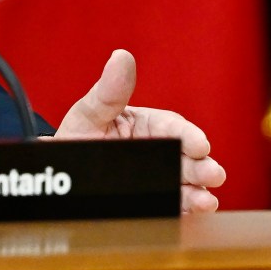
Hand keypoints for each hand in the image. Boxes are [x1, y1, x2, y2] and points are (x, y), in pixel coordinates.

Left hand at [54, 49, 226, 213]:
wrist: (57, 178)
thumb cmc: (74, 140)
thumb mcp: (88, 115)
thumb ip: (108, 92)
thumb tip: (122, 57)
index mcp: (144, 126)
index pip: (172, 128)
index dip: (189, 136)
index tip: (201, 144)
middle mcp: (155, 153)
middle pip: (184, 159)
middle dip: (201, 167)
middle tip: (214, 175)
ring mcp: (155, 179)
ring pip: (183, 184)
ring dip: (198, 192)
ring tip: (206, 201)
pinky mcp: (150, 202)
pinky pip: (169, 206)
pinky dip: (183, 210)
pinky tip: (193, 212)